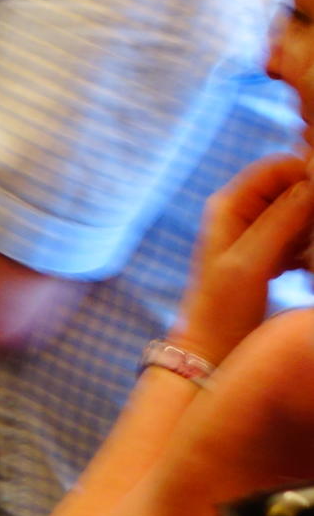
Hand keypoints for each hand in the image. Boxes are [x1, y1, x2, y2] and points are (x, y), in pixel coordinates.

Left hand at [173, 153, 313, 364]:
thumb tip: (312, 183)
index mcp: (228, 204)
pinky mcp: (270, 254)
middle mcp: (240, 212)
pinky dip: (310, 249)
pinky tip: (306, 272)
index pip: (277, 167)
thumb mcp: (252, 262)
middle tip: (311, 243)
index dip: (307, 173)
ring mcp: (255, 233)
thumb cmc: (223, 306)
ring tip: (304, 261)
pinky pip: (301, 238)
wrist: (212, 348)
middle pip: (292, 187)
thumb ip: (280, 221)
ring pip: (301, 213)